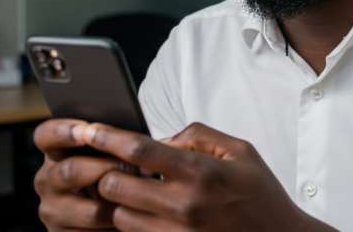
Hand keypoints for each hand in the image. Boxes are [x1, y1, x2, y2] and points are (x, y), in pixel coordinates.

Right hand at [33, 118, 133, 229]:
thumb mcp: (112, 156)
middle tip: (139, 166)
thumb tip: (146, 137)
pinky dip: (118, 226)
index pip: (46, 135)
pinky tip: (131, 217)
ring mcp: (52, 211)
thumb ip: (118, 143)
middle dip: (110, 168)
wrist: (121, 217)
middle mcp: (48, 180)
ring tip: (143, 197)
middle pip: (71, 171)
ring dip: (121, 204)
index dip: (63, 131)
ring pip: (91, 210)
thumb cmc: (117, 177)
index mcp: (56, 153)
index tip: (86, 130)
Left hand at [83, 121, 338, 231]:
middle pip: (116, 186)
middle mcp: (184, 206)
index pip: (139, 151)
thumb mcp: (241, 151)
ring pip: (120, 217)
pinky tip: (150, 213)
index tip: (90, 129)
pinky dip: (135, 224)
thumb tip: (162, 139)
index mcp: (200, 173)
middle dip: (111, 173)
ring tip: (140, 194)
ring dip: (121, 203)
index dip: (108, 137)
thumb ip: (199, 135)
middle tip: (120, 167)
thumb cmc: (262, 196)